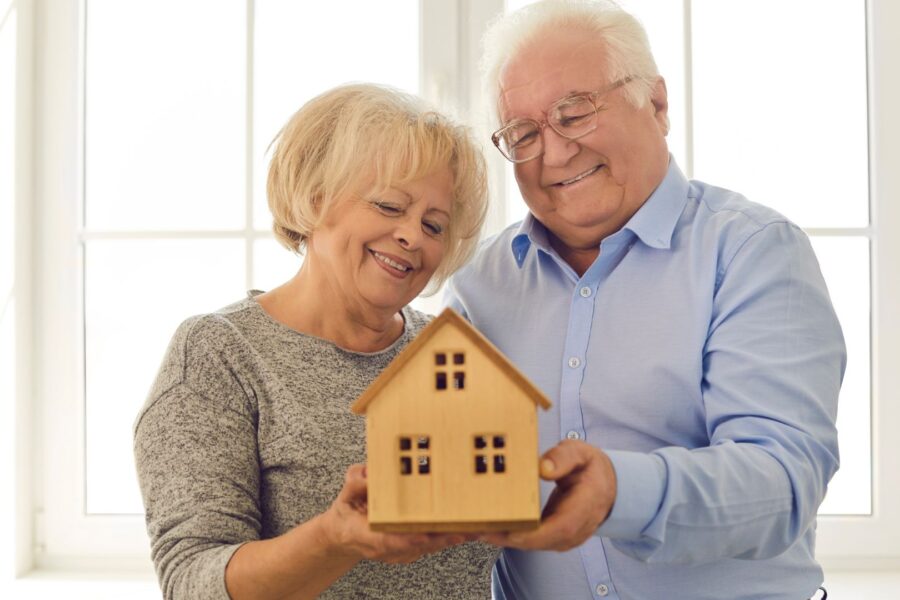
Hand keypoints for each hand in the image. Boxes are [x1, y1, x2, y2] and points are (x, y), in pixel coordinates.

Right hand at [319, 464, 473, 563]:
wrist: (343, 534)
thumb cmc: (346, 513)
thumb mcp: (344, 494)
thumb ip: (355, 483)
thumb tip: (368, 474)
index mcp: (369, 536)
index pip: (392, 540)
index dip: (410, 538)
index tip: (425, 534)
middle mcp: (389, 548)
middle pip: (420, 546)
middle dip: (444, 537)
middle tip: (467, 528)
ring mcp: (401, 551)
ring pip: (430, 546)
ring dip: (453, 537)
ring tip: (476, 527)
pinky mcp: (411, 548)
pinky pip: (433, 543)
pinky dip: (450, 535)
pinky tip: (468, 528)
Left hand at [480, 440, 616, 550]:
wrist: (605, 486)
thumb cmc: (589, 467)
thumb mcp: (580, 453)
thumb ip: (563, 457)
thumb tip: (543, 468)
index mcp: (586, 506)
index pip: (560, 528)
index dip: (532, 534)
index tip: (507, 530)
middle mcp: (576, 529)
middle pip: (541, 541)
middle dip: (508, 537)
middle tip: (478, 528)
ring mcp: (566, 538)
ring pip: (533, 544)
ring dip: (504, 539)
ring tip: (476, 528)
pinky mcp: (555, 539)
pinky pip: (531, 541)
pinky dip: (510, 536)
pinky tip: (489, 527)